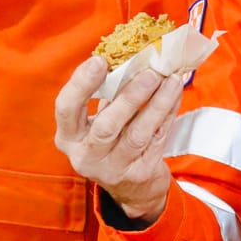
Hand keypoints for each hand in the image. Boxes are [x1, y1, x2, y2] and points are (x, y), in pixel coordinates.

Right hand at [52, 55, 183, 222]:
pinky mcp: (138, 174)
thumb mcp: (98, 120)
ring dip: (156, 104)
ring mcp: (112, 169)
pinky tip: (175, 94)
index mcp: (68, 136)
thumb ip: (107, 93)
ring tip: (170, 80)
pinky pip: (156, 139)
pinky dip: (167, 114)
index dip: (81, 84)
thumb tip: (131, 54)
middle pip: (106, 126)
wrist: (131, 187)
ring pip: (137, 135)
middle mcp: (85, 155)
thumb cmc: (112, 140)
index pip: (66, 108)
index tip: (100, 60)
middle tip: (150, 73)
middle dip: (129, 97)